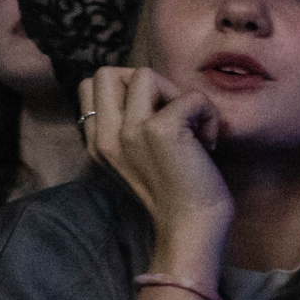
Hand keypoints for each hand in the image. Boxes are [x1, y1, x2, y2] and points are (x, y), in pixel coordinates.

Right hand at [79, 67, 233, 284]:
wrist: (190, 227)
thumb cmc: (173, 193)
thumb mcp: (134, 158)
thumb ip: (125, 128)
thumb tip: (145, 91)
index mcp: (96, 141)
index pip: (91, 85)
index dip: (126, 89)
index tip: (152, 116)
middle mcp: (105, 134)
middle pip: (107, 72)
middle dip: (145, 83)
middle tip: (169, 114)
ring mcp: (130, 131)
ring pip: (144, 74)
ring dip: (176, 94)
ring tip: (189, 126)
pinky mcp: (160, 131)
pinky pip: (190, 96)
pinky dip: (208, 113)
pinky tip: (207, 143)